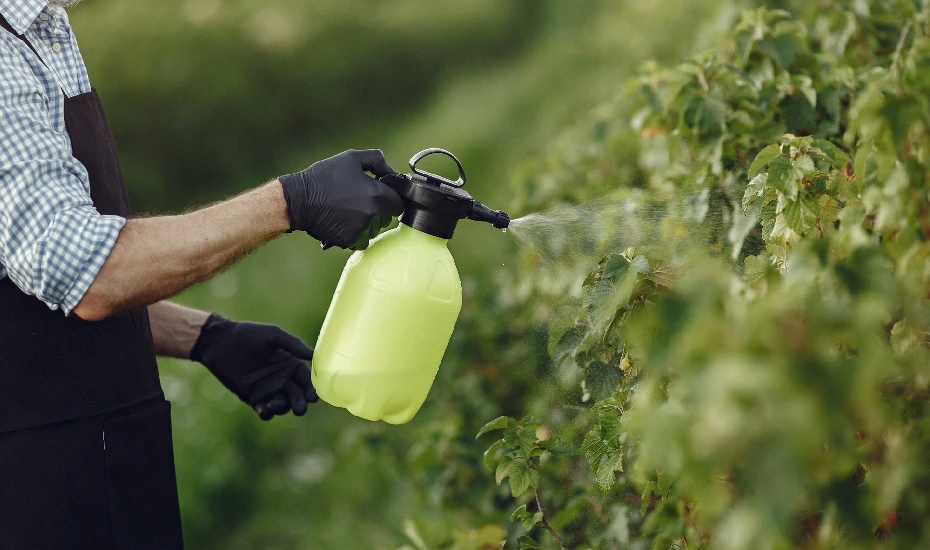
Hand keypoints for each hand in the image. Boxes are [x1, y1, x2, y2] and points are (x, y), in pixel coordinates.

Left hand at [190, 314, 317, 419]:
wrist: (221, 343)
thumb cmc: (248, 335)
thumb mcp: (273, 335)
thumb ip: (293, 344)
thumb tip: (313, 354)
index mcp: (290, 364)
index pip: (306, 380)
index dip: (311, 389)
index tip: (313, 397)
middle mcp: (282, 379)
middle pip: (297, 396)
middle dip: (300, 403)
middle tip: (300, 408)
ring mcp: (268, 389)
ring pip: (282, 405)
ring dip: (283, 408)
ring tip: (275, 404)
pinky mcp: (253, 398)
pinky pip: (264, 410)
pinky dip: (266, 413)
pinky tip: (264, 409)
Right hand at [280, 149, 403, 249]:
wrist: (299, 200)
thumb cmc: (324, 177)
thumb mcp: (351, 158)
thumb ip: (377, 160)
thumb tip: (391, 172)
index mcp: (378, 195)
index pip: (399, 204)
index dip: (391, 198)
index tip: (380, 195)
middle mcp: (373, 215)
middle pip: (386, 218)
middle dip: (378, 211)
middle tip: (360, 201)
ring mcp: (361, 230)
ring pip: (373, 230)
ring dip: (367, 223)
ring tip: (348, 211)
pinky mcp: (349, 241)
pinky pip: (360, 240)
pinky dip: (354, 233)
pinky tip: (342, 221)